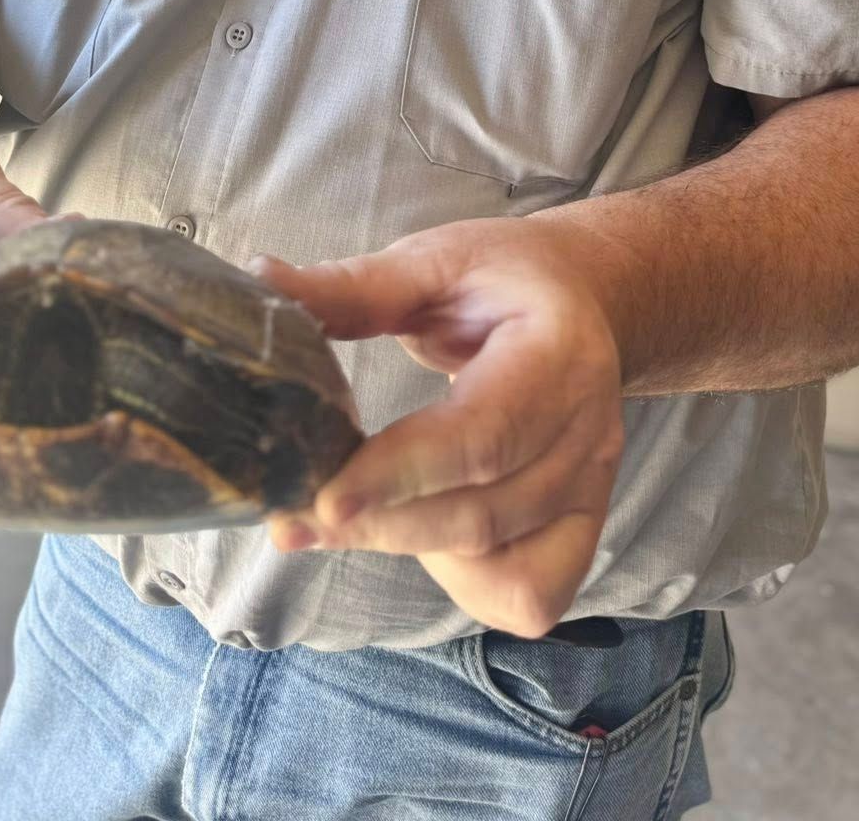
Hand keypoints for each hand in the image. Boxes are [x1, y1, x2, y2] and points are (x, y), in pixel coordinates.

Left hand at [250, 219, 625, 636]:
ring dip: (410, 551)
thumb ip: (355, 287)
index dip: (399, 474)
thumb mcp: (433, 262)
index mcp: (557, 354)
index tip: (323, 499)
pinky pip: (529, 595)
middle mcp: (588, 432)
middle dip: (378, 524)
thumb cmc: (501, 279)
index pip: (481, 434)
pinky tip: (425, 533)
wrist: (583, 298)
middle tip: (292, 516)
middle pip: (480, 514)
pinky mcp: (585, 528)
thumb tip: (265, 284)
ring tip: (354, 510)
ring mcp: (593, 488)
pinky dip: (467, 585)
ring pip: (500, 566)